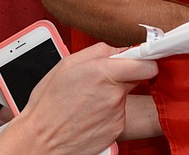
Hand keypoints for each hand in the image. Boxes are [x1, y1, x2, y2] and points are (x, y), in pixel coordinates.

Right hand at [0, 42, 157, 154]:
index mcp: (103, 73)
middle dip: (125, 74)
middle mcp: (115, 94)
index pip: (146, 64)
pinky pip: (119, 112)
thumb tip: (118, 49)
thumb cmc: (49, 102)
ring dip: (113, 94)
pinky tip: (91, 112)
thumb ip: (98, 51)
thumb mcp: (67, 64)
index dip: (146, 59)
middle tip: (105, 76)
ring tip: (89, 98)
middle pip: (137, 77)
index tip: (147, 56)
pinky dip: (108, 111)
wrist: (42, 139)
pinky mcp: (117, 129)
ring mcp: (117, 114)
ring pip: (125, 95)